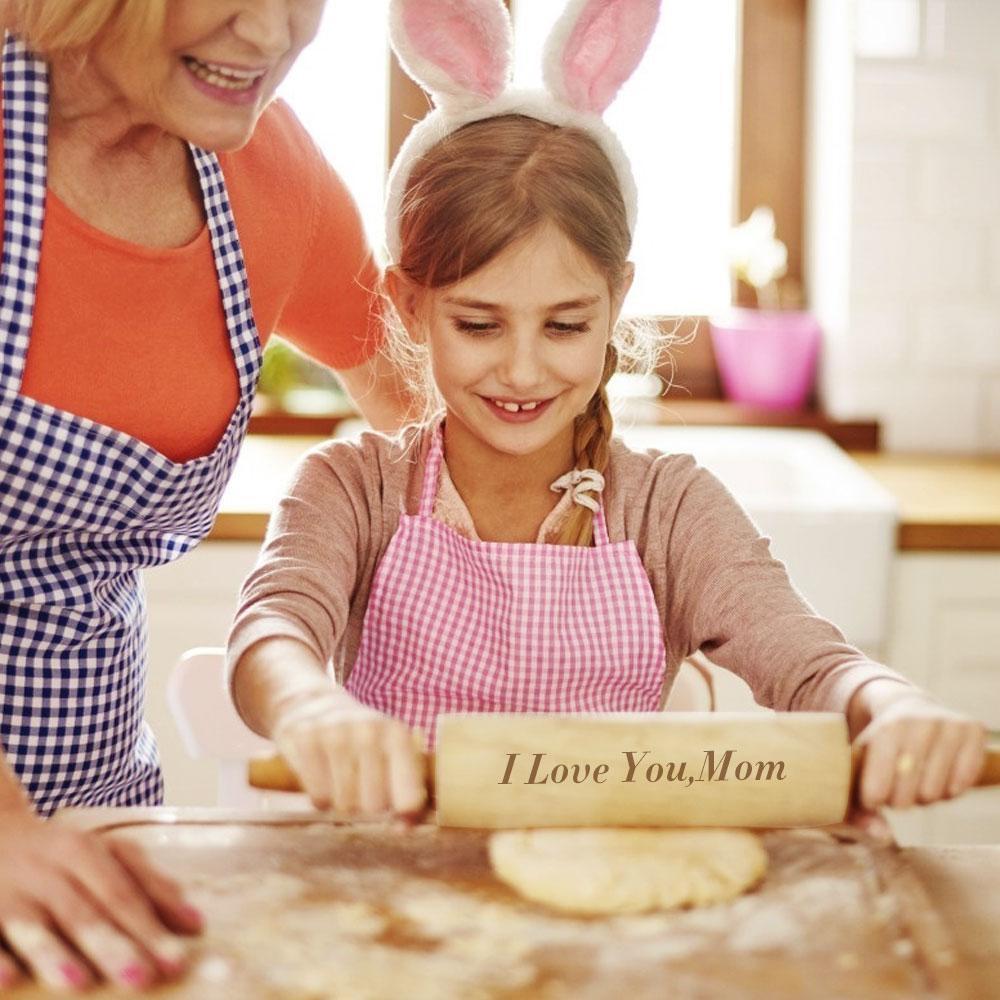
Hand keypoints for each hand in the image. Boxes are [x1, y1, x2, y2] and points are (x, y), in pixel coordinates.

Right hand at [0, 804, 201, 991]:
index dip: (149, 927)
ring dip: (55, 954)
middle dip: (111, 945)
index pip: (122, 893)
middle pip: (83, 911)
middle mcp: (45, 870)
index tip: (176, 961)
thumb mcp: (106, 856)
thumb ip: (150, 886)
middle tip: (141, 979)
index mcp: (82, 852)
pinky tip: (10, 981)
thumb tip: (195, 925)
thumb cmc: (61, 855)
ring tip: (78, 982)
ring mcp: (6, 893)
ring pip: (33, 925)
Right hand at [271, 684, 428, 817]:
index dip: (404, 813)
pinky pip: (318, 797)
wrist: (313, 703)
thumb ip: (406, 789)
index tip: (398, 816)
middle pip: (374, 805)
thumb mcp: (391, 752)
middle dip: (368, 805)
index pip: (409, 796)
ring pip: (344, 804)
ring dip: (342, 801)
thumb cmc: (361, 738)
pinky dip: (320, 797)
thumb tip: (403, 829)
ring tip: (341, 779)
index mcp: (397, 735)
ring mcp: (335, 733)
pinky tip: (322, 777)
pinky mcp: (304, 740)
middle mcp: (368, 731)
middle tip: (361, 786)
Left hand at [852, 689, 986, 815]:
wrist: (907, 708)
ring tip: (916, 780)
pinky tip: (939, 777)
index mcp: (885, 729)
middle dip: (899, 801)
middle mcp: (919, 722)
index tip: (873, 796)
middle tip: (895, 787)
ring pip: (936, 793)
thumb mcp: (858, 767)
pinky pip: (963, 784)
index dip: (874, 801)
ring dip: (925, 796)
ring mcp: (949, 724)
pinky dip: (950, 790)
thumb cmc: (878, 747)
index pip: (878, 789)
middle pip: (909, 796)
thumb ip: (858, 808)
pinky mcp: (973, 728)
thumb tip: (882, 837)